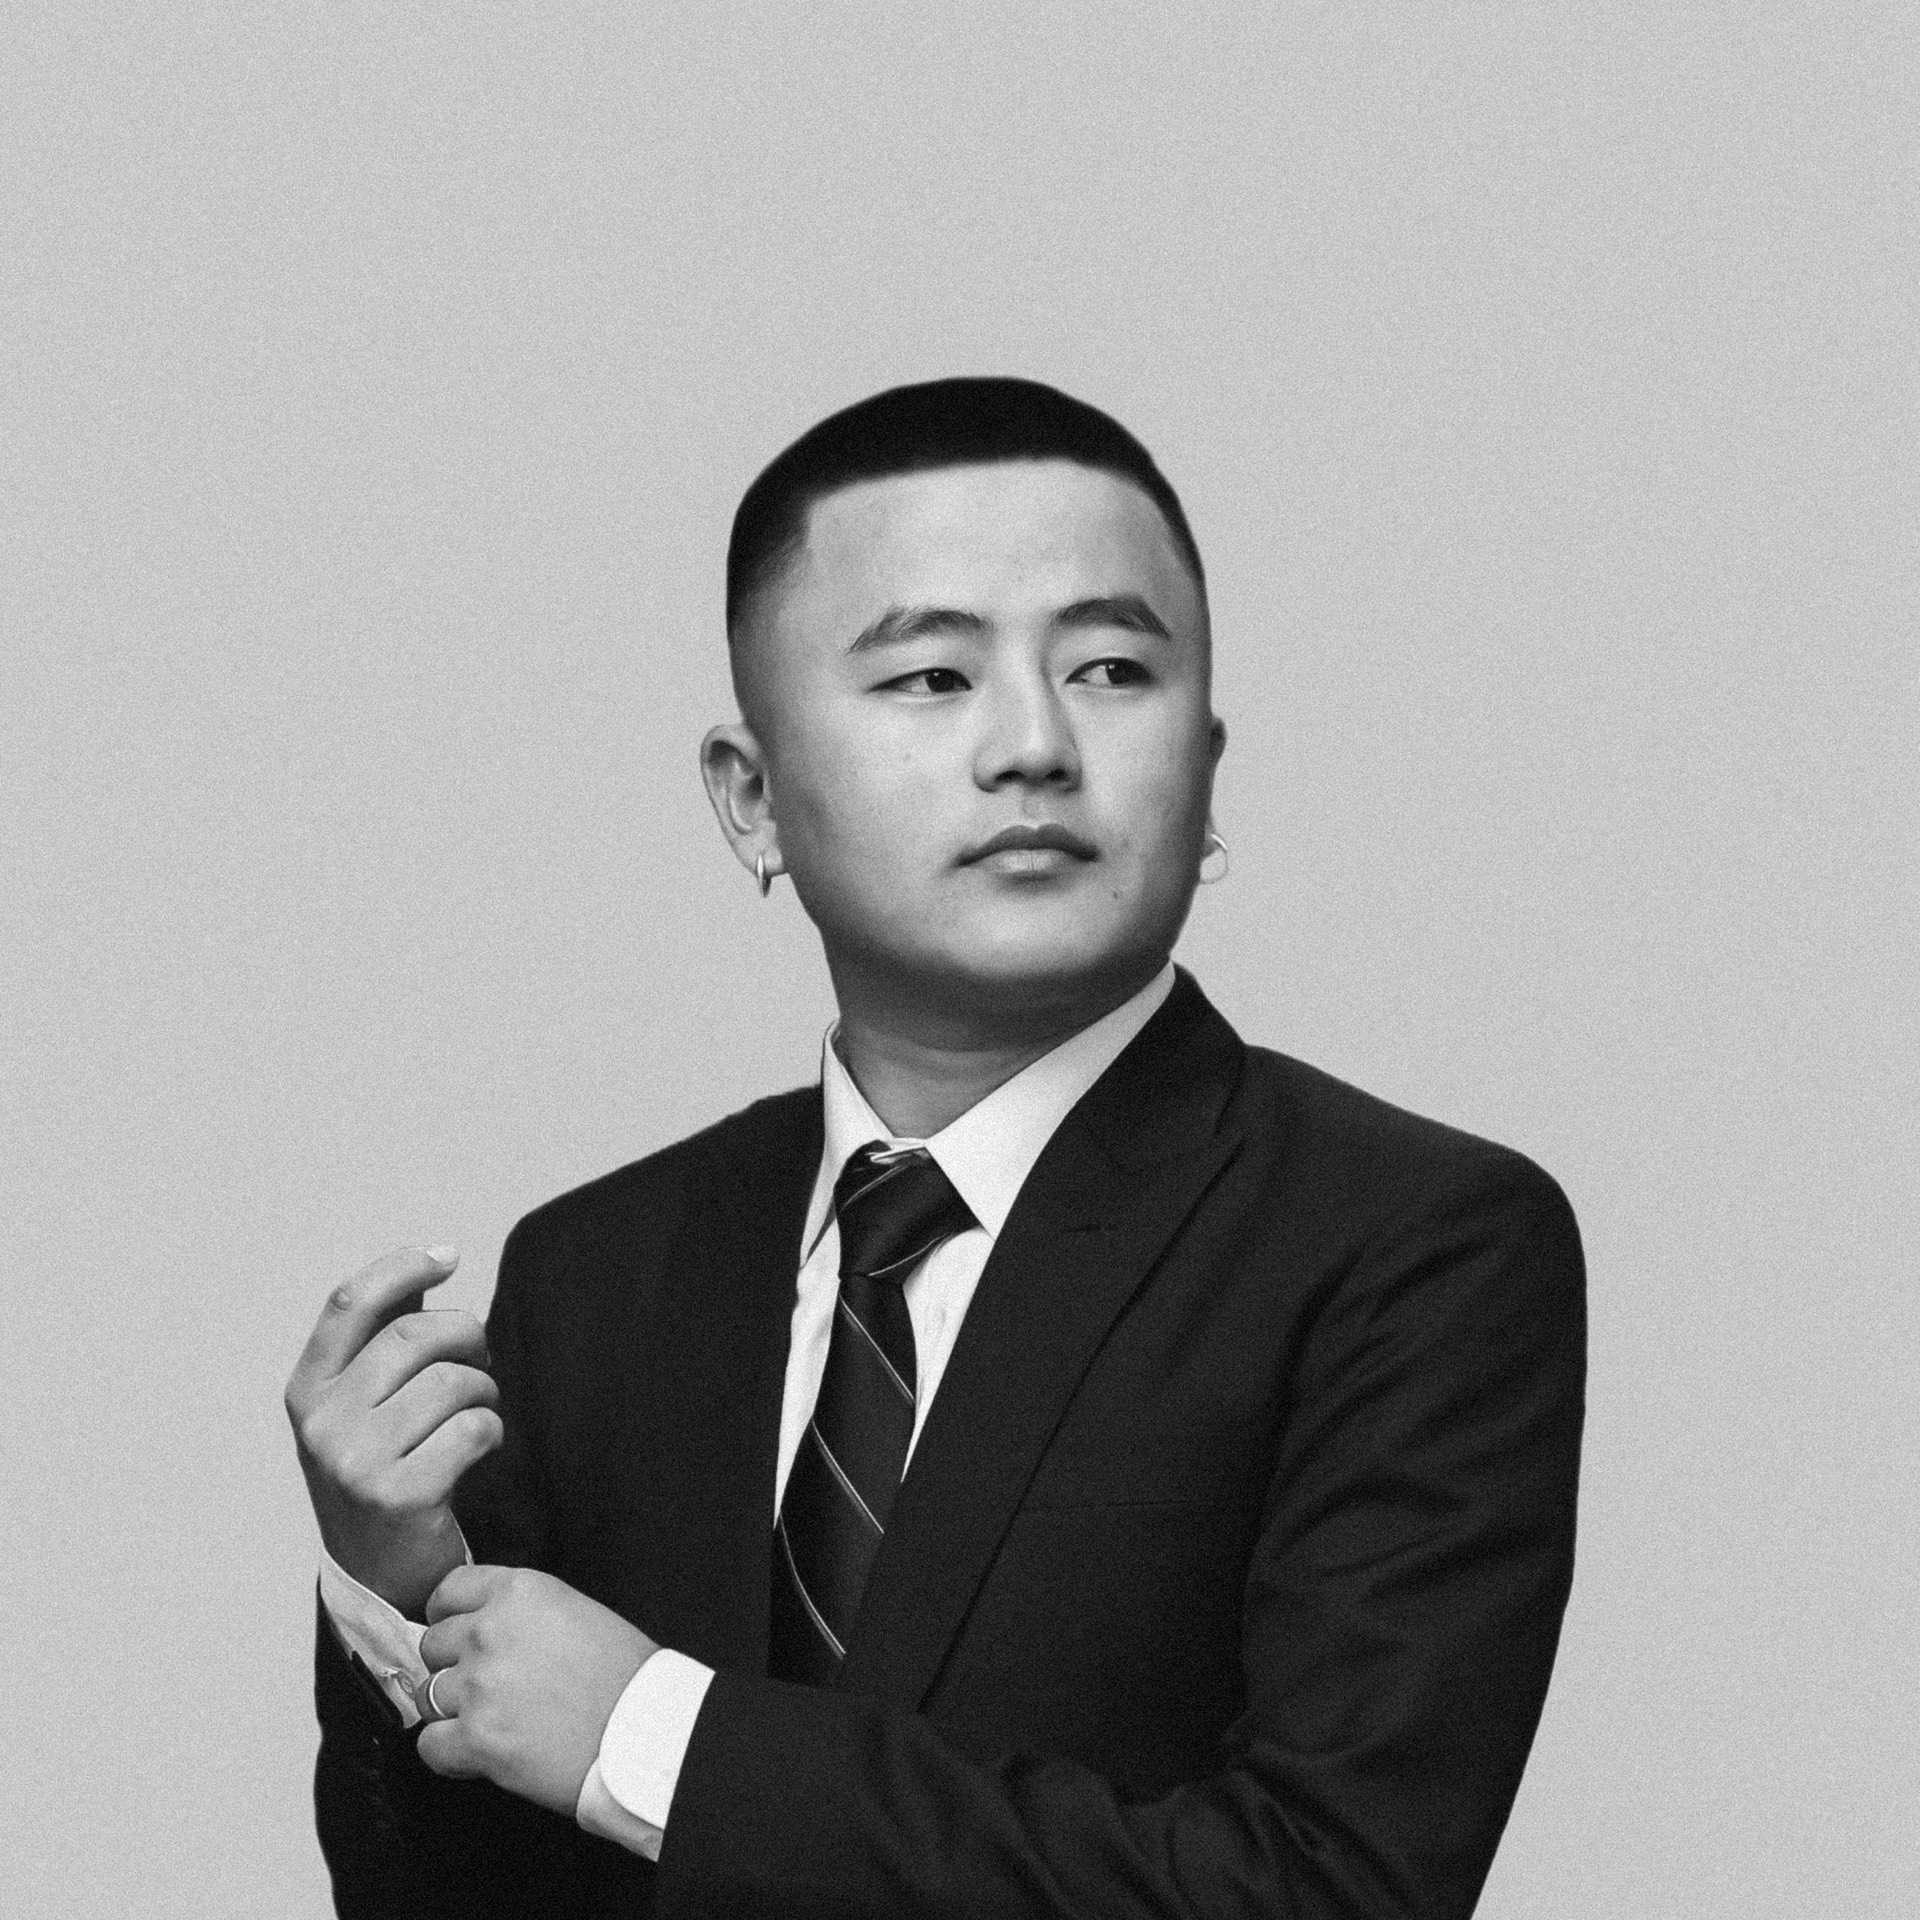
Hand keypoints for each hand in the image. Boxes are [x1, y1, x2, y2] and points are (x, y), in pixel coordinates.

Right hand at [285, 1244, 502, 1616]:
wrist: (381, 1574)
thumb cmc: (385, 1468)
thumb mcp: (365, 1404)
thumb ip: (387, 1335)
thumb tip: (434, 1260)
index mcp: (308, 1391)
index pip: (349, 1303)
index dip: (402, 1267)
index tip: (447, 1257)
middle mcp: (321, 1424)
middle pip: (415, 1335)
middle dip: (467, 1335)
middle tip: (482, 1359)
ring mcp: (355, 1463)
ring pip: (452, 1381)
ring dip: (485, 1389)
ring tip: (480, 1409)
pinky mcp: (398, 1497)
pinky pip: (473, 1429)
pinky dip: (492, 1430)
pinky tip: (481, 1447)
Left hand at [415, 1565, 658, 1814]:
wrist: (646, 1730)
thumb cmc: (625, 1674)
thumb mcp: (576, 1611)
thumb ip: (522, 1613)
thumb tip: (483, 1629)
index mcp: (519, 1590)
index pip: (449, 1590)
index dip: (449, 1616)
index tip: (456, 1634)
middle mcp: (490, 1630)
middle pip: (433, 1644)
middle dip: (453, 1666)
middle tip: (488, 1686)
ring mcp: (478, 1685)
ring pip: (429, 1695)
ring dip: (454, 1710)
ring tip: (495, 1721)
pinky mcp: (475, 1738)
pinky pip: (429, 1745)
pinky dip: (449, 1753)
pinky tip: (481, 1753)